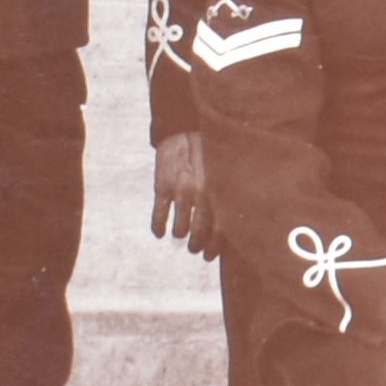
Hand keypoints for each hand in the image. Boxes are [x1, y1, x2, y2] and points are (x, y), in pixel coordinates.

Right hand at [150, 129, 213, 256]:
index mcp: (220, 192)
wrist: (184, 129)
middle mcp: (202, 195)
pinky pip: (159, 215)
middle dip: (196, 245)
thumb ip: (224, 194)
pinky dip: (158, 226)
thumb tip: (227, 222)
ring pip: (180, 227)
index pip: (220, 230)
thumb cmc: (208, 152)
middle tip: (194, 249)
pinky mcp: (163, 187)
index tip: (210, 256)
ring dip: (179, 235)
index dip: (215, 247)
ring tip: (178, 236)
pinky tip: (159, 233)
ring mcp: (181, 192)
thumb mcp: (222, 172)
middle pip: (200, 233)